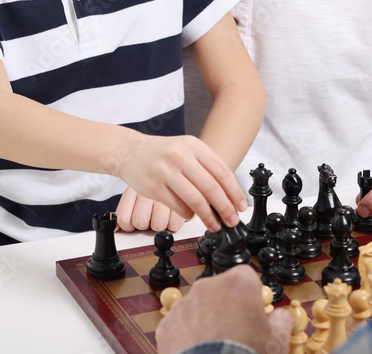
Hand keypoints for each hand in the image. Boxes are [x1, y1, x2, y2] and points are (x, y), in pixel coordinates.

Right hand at [115, 135, 246, 232]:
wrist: (130, 151)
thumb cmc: (162, 153)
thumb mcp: (186, 149)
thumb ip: (205, 168)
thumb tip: (228, 196)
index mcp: (193, 145)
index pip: (221, 172)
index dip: (234, 192)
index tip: (241, 206)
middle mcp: (180, 156)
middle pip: (211, 188)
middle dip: (225, 208)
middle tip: (232, 220)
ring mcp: (165, 171)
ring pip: (196, 200)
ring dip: (209, 217)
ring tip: (215, 225)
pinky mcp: (153, 187)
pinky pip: (178, 207)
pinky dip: (189, 214)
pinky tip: (192, 215)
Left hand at [116, 188, 186, 232]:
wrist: (174, 168)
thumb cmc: (153, 184)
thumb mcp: (135, 192)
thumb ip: (125, 210)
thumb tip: (115, 228)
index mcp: (133, 190)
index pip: (123, 218)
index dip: (128, 226)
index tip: (132, 224)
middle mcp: (148, 190)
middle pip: (139, 223)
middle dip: (146, 224)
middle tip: (150, 217)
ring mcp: (166, 194)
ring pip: (157, 225)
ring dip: (160, 224)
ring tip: (162, 214)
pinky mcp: (182, 200)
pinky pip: (173, 225)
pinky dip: (173, 224)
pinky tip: (172, 214)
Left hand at [156, 265, 291, 353]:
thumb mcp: (277, 341)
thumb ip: (281, 321)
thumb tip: (281, 317)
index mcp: (238, 284)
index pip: (247, 277)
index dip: (251, 295)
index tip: (254, 311)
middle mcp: (208, 287)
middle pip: (221, 291)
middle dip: (228, 308)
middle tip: (237, 333)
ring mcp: (185, 305)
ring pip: (199, 308)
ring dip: (207, 322)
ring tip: (217, 348)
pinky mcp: (167, 324)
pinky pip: (180, 325)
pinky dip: (187, 337)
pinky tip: (199, 353)